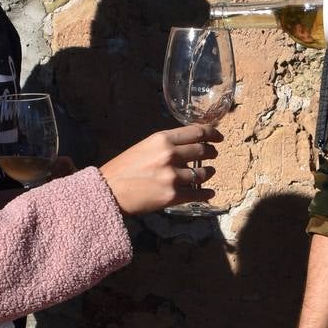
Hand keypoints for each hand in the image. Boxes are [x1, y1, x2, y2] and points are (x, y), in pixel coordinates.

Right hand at [100, 124, 220, 215]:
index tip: (219, 137)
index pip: (196, 132)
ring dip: (209, 173)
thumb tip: (189, 144)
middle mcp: (170, 155)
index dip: (212, 133)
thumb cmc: (124, 168)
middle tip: (213, 154)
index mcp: (162, 139)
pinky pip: (197, 194)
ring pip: (202, 173)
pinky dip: (206, 194)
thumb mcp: (144, 146)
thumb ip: (166, 144)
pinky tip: (209, 193)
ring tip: (209, 173)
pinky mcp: (172, 196)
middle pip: (202, 150)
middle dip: (212, 152)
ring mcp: (172, 176)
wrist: (109, 191)